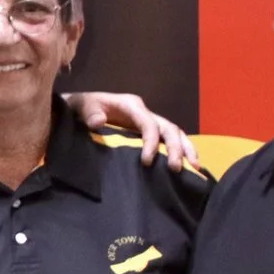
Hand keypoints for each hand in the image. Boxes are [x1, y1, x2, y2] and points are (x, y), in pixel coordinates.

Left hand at [65, 91, 196, 168]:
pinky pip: (169, 140)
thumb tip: (98, 122)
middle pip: (168, 128)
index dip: (151, 142)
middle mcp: (144, 112)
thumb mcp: (81, 106)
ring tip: (194, 167)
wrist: (79, 110)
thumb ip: (89, 113)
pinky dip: (181, 150)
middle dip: (174, 147)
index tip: (146, 162)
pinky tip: (189, 166)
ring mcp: (149, 122)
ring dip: (185, 149)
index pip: (148, 123)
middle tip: (175, 168)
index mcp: (131, 105)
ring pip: (175, 133)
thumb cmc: (81, 108)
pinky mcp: (149, 133)